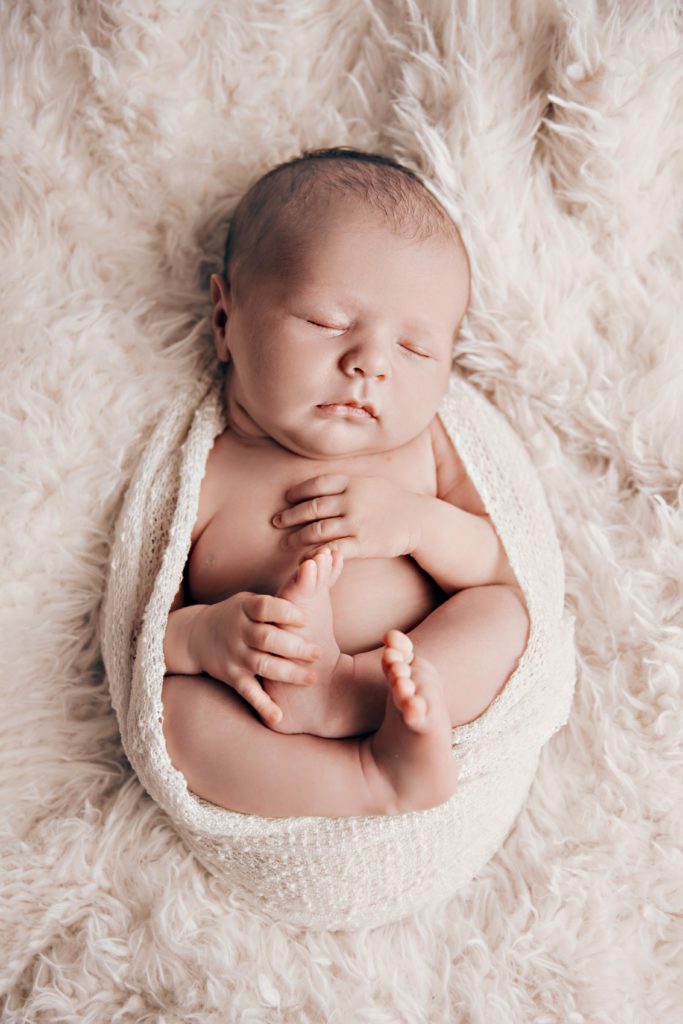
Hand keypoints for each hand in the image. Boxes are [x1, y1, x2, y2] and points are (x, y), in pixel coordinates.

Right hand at [191, 593, 320, 726]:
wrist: (196, 636)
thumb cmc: (236, 616)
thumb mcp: (249, 601)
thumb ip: (275, 602)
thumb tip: (313, 586)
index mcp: (245, 609)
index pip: (265, 608)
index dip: (286, 612)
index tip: (307, 618)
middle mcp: (239, 632)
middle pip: (267, 639)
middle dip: (295, 647)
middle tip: (319, 653)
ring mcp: (235, 656)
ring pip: (263, 665)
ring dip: (288, 673)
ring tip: (312, 678)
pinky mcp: (232, 677)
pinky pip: (249, 692)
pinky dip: (263, 705)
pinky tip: (279, 716)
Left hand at [271, 474, 421, 561]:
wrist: (419, 520)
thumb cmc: (393, 501)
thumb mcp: (370, 482)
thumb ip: (346, 483)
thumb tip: (321, 484)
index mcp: (352, 483)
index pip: (317, 484)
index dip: (298, 492)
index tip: (286, 499)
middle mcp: (351, 501)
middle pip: (312, 508)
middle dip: (290, 516)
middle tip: (275, 522)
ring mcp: (356, 523)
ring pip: (317, 530)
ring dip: (297, 537)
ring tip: (285, 542)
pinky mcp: (362, 543)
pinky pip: (333, 549)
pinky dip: (316, 553)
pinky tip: (305, 557)